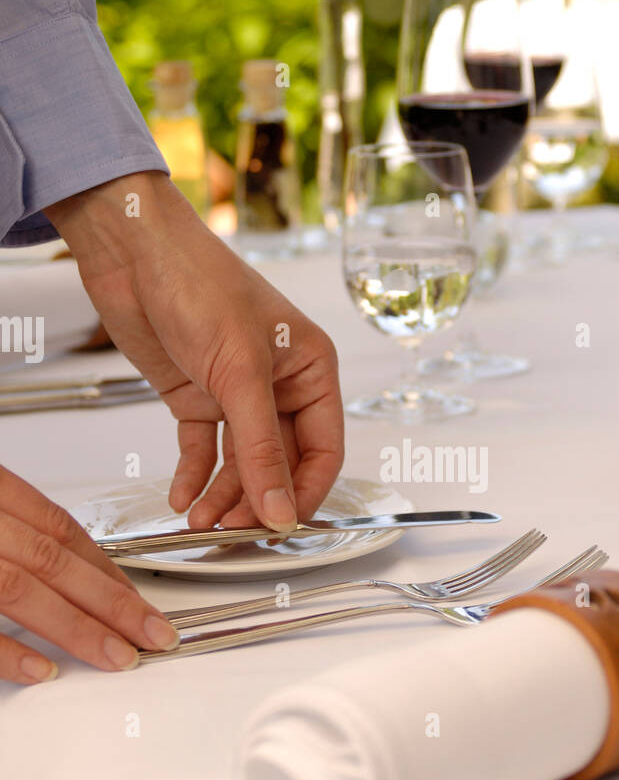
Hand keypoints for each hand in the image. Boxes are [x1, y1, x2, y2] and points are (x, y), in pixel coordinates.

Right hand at [0, 466, 178, 683]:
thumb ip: (15, 528)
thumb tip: (60, 568)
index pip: (61, 530)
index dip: (109, 569)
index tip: (145, 603)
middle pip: (54, 560)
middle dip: (113, 603)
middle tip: (156, 636)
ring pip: (22, 588)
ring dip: (76, 627)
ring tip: (119, 656)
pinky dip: (8, 651)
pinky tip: (44, 670)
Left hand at [44, 173, 343, 530]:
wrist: (132, 251)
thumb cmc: (200, 282)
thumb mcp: (239, 373)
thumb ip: (261, 450)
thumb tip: (282, 510)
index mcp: (310, 370)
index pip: (323, 451)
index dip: (304, 492)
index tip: (280, 526)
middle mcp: (279, 385)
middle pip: (280, 463)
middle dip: (257, 498)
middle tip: (233, 529)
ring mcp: (236, 393)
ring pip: (240, 463)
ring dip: (223, 495)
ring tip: (201, 520)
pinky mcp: (196, 395)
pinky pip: (203, 449)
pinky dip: (193, 476)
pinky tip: (183, 497)